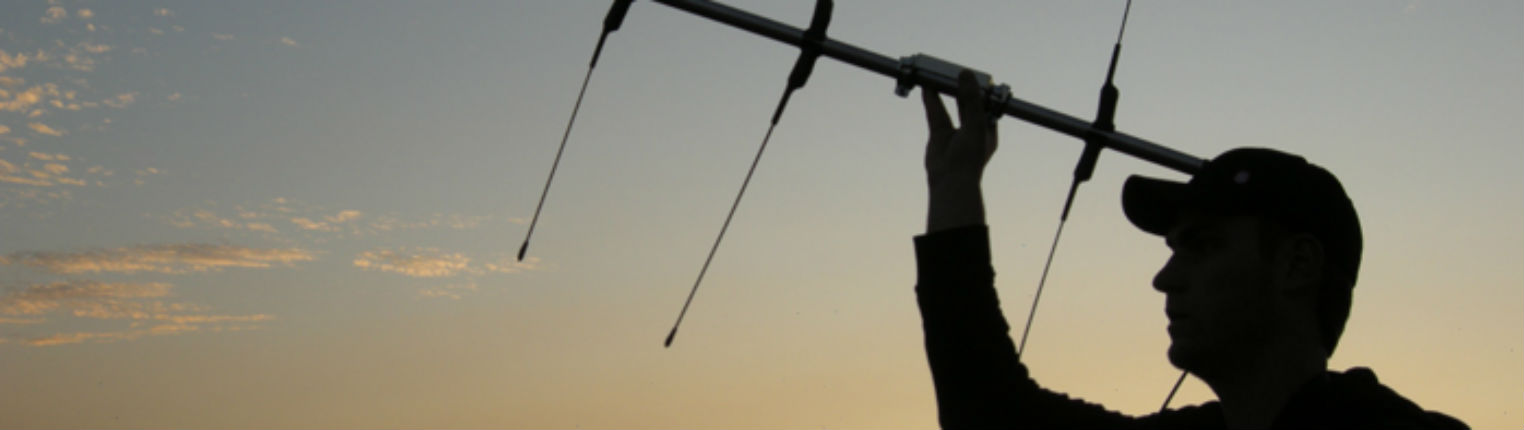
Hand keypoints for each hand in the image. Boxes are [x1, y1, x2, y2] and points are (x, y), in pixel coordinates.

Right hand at [922, 70, 997, 232]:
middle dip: (961, 89)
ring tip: (939, 75)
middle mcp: (972, 130)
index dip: (980, 89)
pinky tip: (928, 87)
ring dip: (945, 92)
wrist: (950, 180)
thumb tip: (966, 74)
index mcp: (987, 129)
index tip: (973, 75)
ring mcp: (955, 133)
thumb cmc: (970, 156)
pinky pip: (936, 113)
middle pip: (967, 103)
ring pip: (950, 107)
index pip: (986, 104)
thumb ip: (971, 97)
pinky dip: (932, 100)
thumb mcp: (976, 121)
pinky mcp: (938, 135)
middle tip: (955, 72)